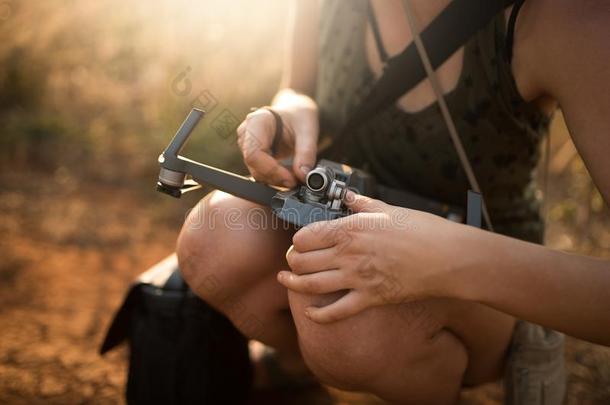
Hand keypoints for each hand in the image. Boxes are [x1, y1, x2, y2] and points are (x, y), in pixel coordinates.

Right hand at [236, 89, 318, 187]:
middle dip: (276, 177)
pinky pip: (261, 173)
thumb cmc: (298, 115)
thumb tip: (303, 175)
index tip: (291, 179)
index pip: (254, 154)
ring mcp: (246, 146)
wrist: (294, 112)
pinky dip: (276, 178)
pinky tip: (289, 175)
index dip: (272, 170)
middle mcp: (246, 134)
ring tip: (296, 176)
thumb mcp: (308, 129)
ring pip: (257, 173)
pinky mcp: (252, 156)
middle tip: (297, 180)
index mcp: (257, 122)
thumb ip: (306, 153)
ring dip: (277, 179)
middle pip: (254, 166)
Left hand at [278, 192, 464, 322]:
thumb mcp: (389, 209)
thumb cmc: (422, 230)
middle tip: (291, 261)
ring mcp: (357, 278)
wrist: (447, 257)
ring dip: (294, 283)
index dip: (297, 239)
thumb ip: (363, 204)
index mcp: (350, 228)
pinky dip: (320, 315)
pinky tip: (310, 313)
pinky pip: (337, 312)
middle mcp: (348, 253)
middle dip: (292, 261)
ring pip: (311, 284)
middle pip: (303, 260)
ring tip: (286, 280)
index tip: (299, 241)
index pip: (306, 235)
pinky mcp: (370, 298)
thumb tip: (350, 196)